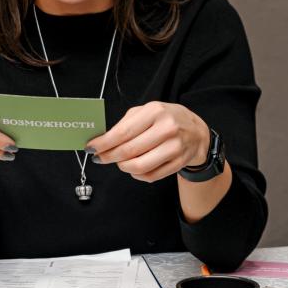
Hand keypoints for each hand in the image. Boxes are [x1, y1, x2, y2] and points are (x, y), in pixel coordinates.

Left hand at [86, 101, 209, 182]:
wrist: (196, 131)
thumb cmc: (166, 119)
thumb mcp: (146, 112)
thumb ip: (124, 124)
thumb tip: (102, 140)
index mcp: (155, 112)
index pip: (123, 132)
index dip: (103, 143)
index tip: (91, 148)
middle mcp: (167, 129)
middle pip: (129, 151)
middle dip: (109, 157)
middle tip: (100, 158)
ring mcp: (175, 147)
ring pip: (139, 166)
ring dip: (123, 167)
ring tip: (119, 162)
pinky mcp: (178, 163)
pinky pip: (150, 176)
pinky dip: (137, 174)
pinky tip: (134, 168)